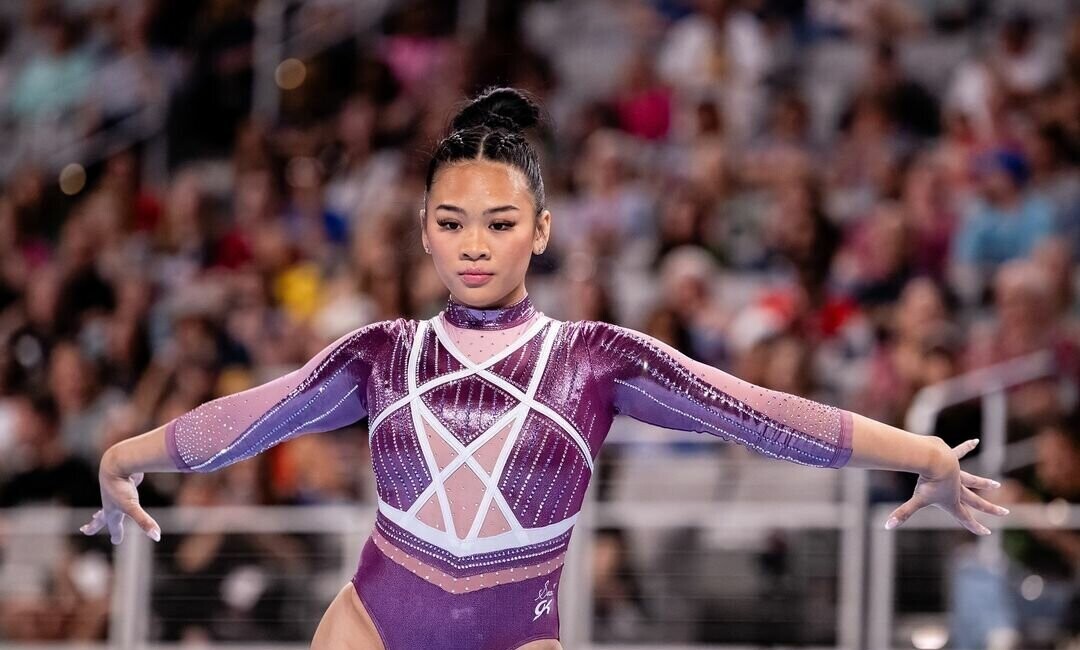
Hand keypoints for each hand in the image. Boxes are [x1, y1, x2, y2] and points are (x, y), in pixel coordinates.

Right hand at [80, 448, 160, 544]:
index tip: (116, 541)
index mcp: (110, 510)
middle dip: (94, 525)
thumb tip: (157, 537)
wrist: (116, 461)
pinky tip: (121, 491)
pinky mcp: (122, 481)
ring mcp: (114, 491)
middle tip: (85, 530)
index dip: (117, 534)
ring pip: (107, 503)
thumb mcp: (132, 505)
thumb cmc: (121, 485)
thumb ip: (144, 522)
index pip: (114, 526)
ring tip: (97, 514)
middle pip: (100, 517)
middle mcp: (110, 502)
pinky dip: (118, 494)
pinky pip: (119, 491)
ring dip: (102, 511)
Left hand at [884, 438, 1008, 535]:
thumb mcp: (916, 500)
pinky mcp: (953, 459)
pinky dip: (966, 447)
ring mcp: (957, 474)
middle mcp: (958, 489)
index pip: (965, 518)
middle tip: (1005, 514)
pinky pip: (960, 452)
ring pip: (974, 481)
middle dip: (990, 510)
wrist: (936, 460)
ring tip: (996, 485)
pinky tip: (974, 441)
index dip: (975, 527)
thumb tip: (887, 526)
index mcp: (952, 501)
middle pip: (976, 502)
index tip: (986, 532)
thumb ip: (902, 514)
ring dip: (984, 483)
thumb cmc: (928, 481)